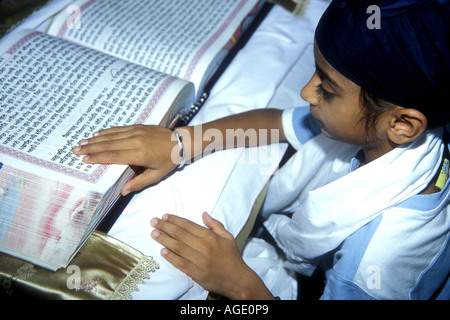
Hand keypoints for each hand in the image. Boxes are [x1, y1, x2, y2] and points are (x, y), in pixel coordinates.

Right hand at [73, 125, 178, 194]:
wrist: (181, 142)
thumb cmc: (169, 160)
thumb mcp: (156, 175)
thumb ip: (139, 183)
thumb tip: (123, 192)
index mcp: (139, 155)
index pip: (113, 157)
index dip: (98, 158)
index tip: (85, 159)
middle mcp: (135, 141)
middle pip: (108, 145)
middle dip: (91, 147)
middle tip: (75, 150)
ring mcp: (136, 132)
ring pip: (111, 135)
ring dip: (95, 139)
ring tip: (82, 142)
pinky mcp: (138, 126)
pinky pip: (119, 128)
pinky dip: (107, 131)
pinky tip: (97, 133)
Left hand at [150, 213, 273, 299]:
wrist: (238, 280)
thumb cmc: (232, 258)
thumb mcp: (228, 237)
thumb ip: (215, 225)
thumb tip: (204, 213)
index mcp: (211, 237)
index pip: (189, 225)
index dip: (175, 220)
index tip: (165, 216)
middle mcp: (205, 247)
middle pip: (181, 235)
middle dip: (165, 227)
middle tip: (154, 221)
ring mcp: (201, 261)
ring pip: (179, 248)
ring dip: (164, 239)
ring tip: (154, 233)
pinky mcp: (197, 274)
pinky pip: (181, 264)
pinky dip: (171, 257)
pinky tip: (162, 251)